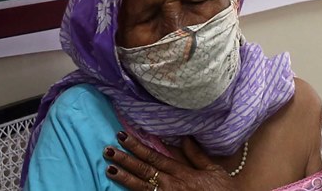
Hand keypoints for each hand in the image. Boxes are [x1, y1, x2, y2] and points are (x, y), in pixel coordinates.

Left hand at [104, 132, 236, 190]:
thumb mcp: (213, 170)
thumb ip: (197, 155)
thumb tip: (185, 137)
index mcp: (182, 172)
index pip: (156, 156)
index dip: (138, 147)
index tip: (124, 137)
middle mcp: (172, 185)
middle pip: (144, 170)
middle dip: (125, 159)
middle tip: (108, 150)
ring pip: (141, 187)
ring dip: (124, 177)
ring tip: (109, 168)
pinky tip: (120, 190)